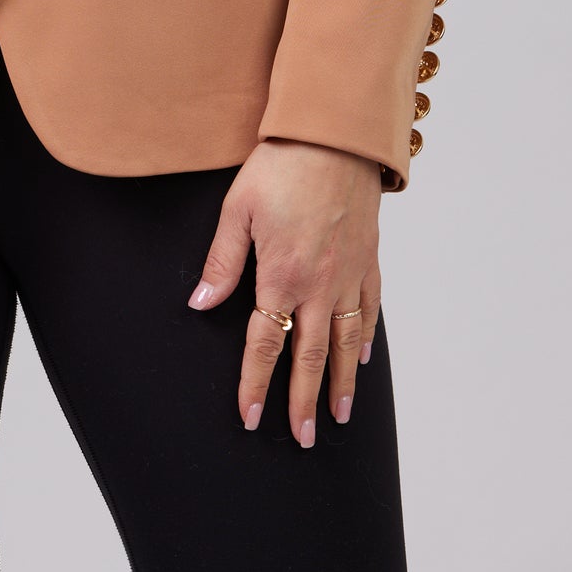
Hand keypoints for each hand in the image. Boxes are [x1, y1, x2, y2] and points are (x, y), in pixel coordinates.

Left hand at [187, 136, 381, 445]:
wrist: (334, 134)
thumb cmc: (280, 165)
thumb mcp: (237, 208)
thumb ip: (222, 262)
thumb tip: (200, 304)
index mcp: (282, 275)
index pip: (265, 344)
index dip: (255, 383)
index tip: (251, 418)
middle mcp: (320, 284)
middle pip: (310, 356)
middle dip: (304, 401)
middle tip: (303, 438)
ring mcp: (350, 274)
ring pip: (346, 342)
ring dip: (341, 383)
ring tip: (338, 415)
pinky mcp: (369, 258)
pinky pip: (370, 308)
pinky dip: (366, 338)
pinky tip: (362, 357)